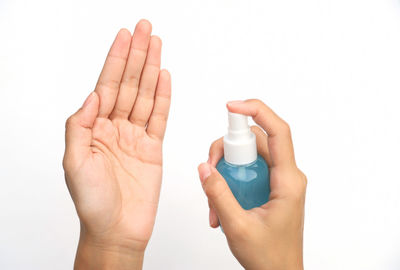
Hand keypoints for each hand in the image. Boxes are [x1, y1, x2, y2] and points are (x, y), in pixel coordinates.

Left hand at [63, 20, 170, 268]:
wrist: (117, 230)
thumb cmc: (93, 203)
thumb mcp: (74, 163)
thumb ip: (80, 125)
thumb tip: (94, 95)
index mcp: (94, 128)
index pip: (107, 85)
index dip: (116, 59)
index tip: (125, 37)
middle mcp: (115, 128)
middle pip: (129, 84)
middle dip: (137, 55)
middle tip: (146, 30)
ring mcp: (135, 136)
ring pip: (146, 95)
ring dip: (151, 69)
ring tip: (157, 46)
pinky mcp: (153, 148)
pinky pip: (160, 117)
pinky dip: (164, 97)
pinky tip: (165, 78)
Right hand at [198, 100, 305, 269]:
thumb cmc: (269, 257)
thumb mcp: (237, 227)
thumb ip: (218, 195)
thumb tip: (204, 168)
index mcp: (288, 181)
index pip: (278, 131)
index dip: (256, 111)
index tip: (232, 106)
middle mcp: (286, 176)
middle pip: (255, 141)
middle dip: (227, 150)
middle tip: (211, 170)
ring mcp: (278, 181)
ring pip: (248, 155)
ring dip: (226, 170)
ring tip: (214, 200)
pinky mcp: (270, 187)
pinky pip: (247, 170)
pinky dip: (229, 180)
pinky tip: (220, 205)